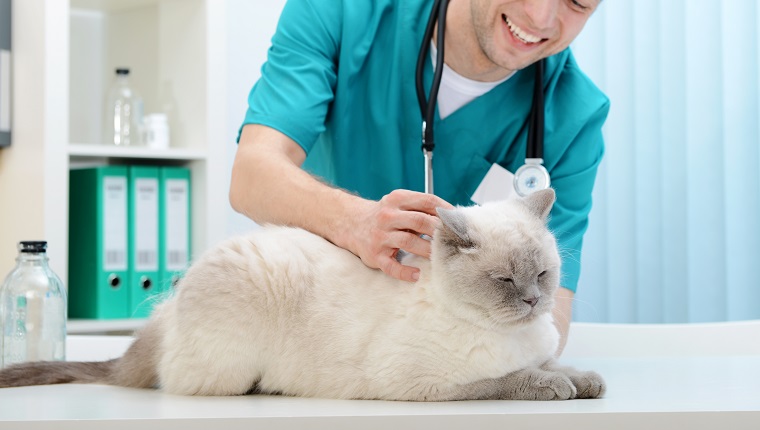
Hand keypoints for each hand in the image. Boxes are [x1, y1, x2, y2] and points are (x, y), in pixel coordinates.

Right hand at [338, 190, 452, 282]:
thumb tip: (451, 217)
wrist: (351, 223)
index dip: (445, 210)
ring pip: (409, 242)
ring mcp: (381, 236)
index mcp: (397, 200)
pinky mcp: (375, 255)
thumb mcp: (399, 204)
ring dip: (428, 250)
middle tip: (453, 239)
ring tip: (440, 256)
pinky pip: (392, 266)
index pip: (427, 201)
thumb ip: (420, 208)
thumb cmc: (384, 215)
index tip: (457, 220)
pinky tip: (417, 274)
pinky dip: (405, 272)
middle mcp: (388, 216)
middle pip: (420, 221)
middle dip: (439, 230)